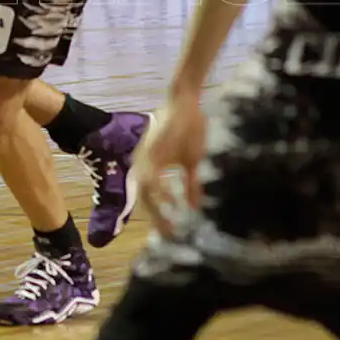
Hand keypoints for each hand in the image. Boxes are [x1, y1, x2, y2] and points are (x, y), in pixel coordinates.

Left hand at [136, 91, 206, 238]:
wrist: (185, 104)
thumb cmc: (189, 130)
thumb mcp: (192, 162)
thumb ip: (190, 184)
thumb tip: (194, 206)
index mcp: (152, 167)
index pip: (152, 198)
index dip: (160, 216)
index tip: (171, 232)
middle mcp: (144, 164)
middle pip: (146, 198)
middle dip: (157, 218)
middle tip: (170, 235)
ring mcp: (146, 158)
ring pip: (146, 191)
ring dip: (158, 210)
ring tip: (169, 225)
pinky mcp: (153, 152)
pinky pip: (153, 177)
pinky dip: (161, 192)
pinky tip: (171, 203)